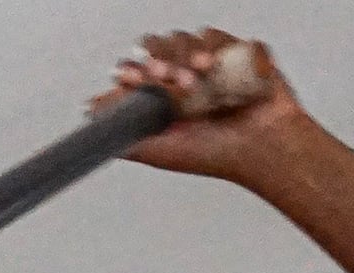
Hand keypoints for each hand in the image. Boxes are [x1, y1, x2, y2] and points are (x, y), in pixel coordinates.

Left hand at [100, 29, 304, 181]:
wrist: (263, 148)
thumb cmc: (216, 154)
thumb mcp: (162, 152)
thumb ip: (128, 135)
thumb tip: (91, 117)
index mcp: (164, 95)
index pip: (138, 70)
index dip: (131, 70)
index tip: (131, 79)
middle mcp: (185, 75)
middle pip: (158, 46)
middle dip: (157, 58)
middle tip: (164, 76)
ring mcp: (212, 62)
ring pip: (185, 38)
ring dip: (185, 56)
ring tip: (196, 80)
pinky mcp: (237, 52)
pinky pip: (217, 36)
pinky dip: (213, 48)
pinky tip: (213, 69)